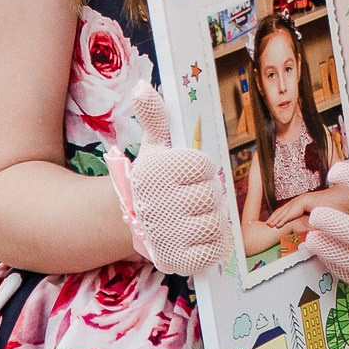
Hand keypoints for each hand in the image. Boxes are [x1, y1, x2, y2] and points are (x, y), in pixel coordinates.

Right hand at [105, 85, 235, 276]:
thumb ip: (155, 116)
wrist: (134, 220)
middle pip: (211, 197)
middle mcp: (156, 203)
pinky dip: (211, 246)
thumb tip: (142, 88)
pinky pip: (210, 252)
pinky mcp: (173, 260)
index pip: (202, 167)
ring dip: (212, 220)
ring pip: (214, 224)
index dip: (201, 170)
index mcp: (155, 171)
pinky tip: (198, 237)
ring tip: (196, 216)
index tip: (188, 174)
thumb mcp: (154, 145)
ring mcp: (164, 234)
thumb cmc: (154, 178)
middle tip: (195, 198)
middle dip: (210, 197)